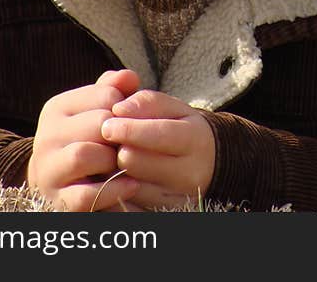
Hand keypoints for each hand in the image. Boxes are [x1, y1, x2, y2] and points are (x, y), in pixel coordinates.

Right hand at [27, 69, 140, 210]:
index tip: (131, 120)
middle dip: (122, 134)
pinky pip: (88, 195)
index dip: (127, 108)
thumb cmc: (87, 137)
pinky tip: (132, 185)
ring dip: (113, 160)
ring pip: (84, 155)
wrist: (55, 181)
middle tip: (132, 143)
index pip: (105, 94)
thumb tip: (131, 77)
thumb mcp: (95, 109)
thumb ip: (113, 89)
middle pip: (98, 123)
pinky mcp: (58, 200)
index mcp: (57, 107)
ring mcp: (48, 169)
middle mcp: (47, 135)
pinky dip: (114, 190)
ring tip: (124, 162)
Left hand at [101, 90, 215, 209]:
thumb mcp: (174, 109)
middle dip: (117, 149)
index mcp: (194, 140)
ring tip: (114, 158)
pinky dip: (116, 191)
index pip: (158, 135)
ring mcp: (176, 198)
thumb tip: (118, 109)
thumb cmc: (183, 129)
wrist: (208, 163)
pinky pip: (126, 206)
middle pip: (135, 163)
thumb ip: (147, 102)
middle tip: (111, 142)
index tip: (108, 125)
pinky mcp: (162, 214)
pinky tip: (117, 178)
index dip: (128, 129)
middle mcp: (189, 173)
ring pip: (127, 185)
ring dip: (112, 171)